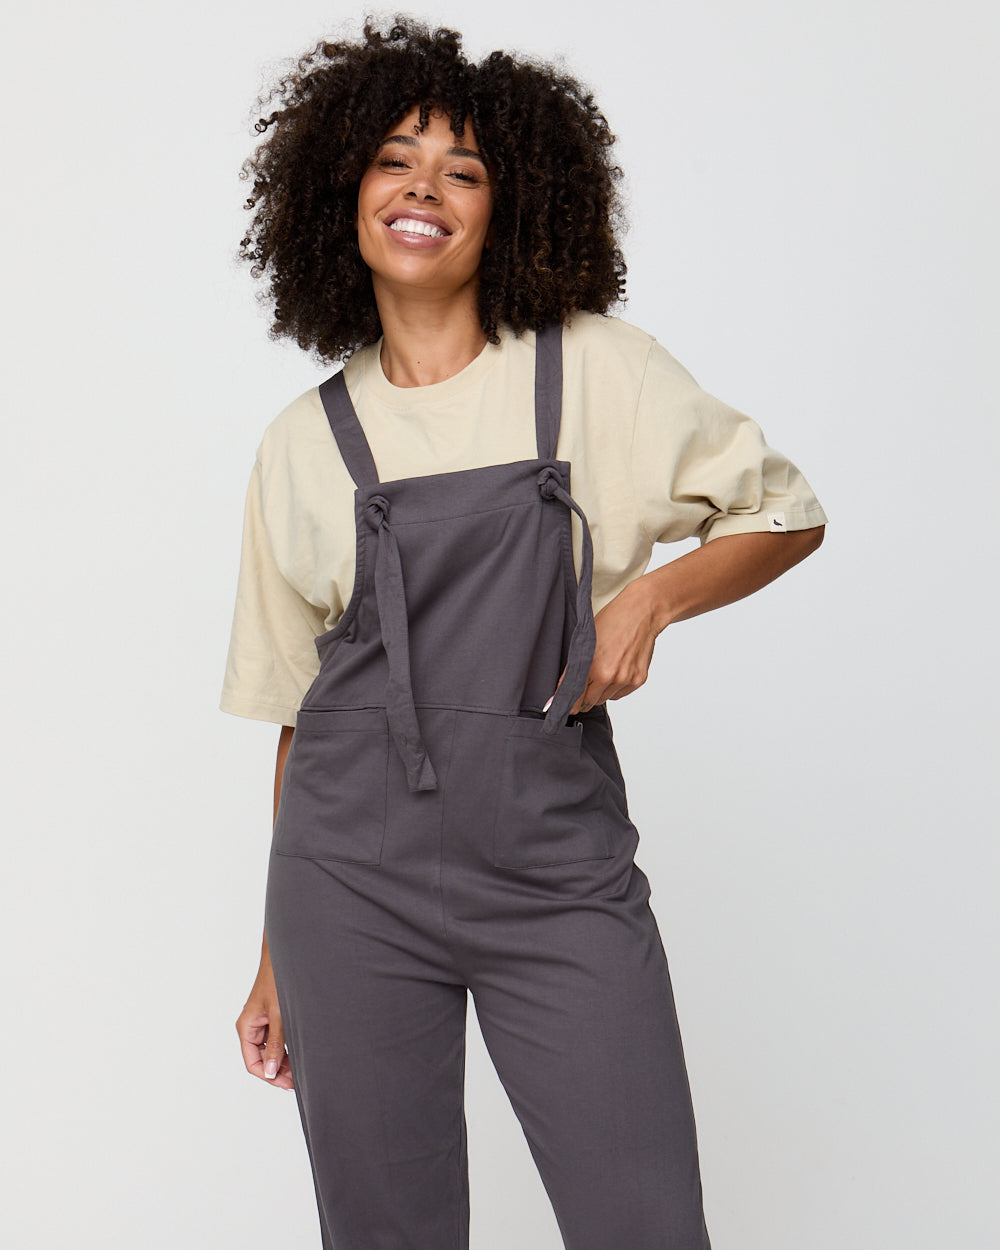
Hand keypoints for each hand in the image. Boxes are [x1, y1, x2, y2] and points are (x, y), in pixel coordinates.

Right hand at [236, 960, 293, 1090]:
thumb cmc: (277, 980)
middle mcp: (252, 1027)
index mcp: (246, 1027)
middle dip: (278, 1071)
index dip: (269, 1076)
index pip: (253, 1063)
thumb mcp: (279, 1015)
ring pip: (270, 1050)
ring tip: (301, 1070)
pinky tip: (299, 1055)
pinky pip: (276, 1039)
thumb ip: (276, 1044)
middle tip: (298, 1081)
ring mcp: (262, 1022)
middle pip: (261, 1059)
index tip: (287, 1084)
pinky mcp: (272, 1017)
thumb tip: (270, 1071)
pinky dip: (286, 1048)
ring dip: (283, 1061)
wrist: (284, 956)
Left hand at [546, 580, 658, 714]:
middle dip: (583, 697)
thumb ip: (574, 666)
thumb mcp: (585, 640)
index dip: (567, 703)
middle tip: (582, 687)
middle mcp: (610, 676)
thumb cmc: (613, 620)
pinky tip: (615, 671)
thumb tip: (564, 687)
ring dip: (600, 691)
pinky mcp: (638, 680)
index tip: (560, 708)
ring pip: (605, 699)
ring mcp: (626, 679)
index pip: (575, 696)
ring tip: (602, 671)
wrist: (642, 613)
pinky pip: (620, 694)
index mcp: (593, 666)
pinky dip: (614, 688)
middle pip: (589, 702)